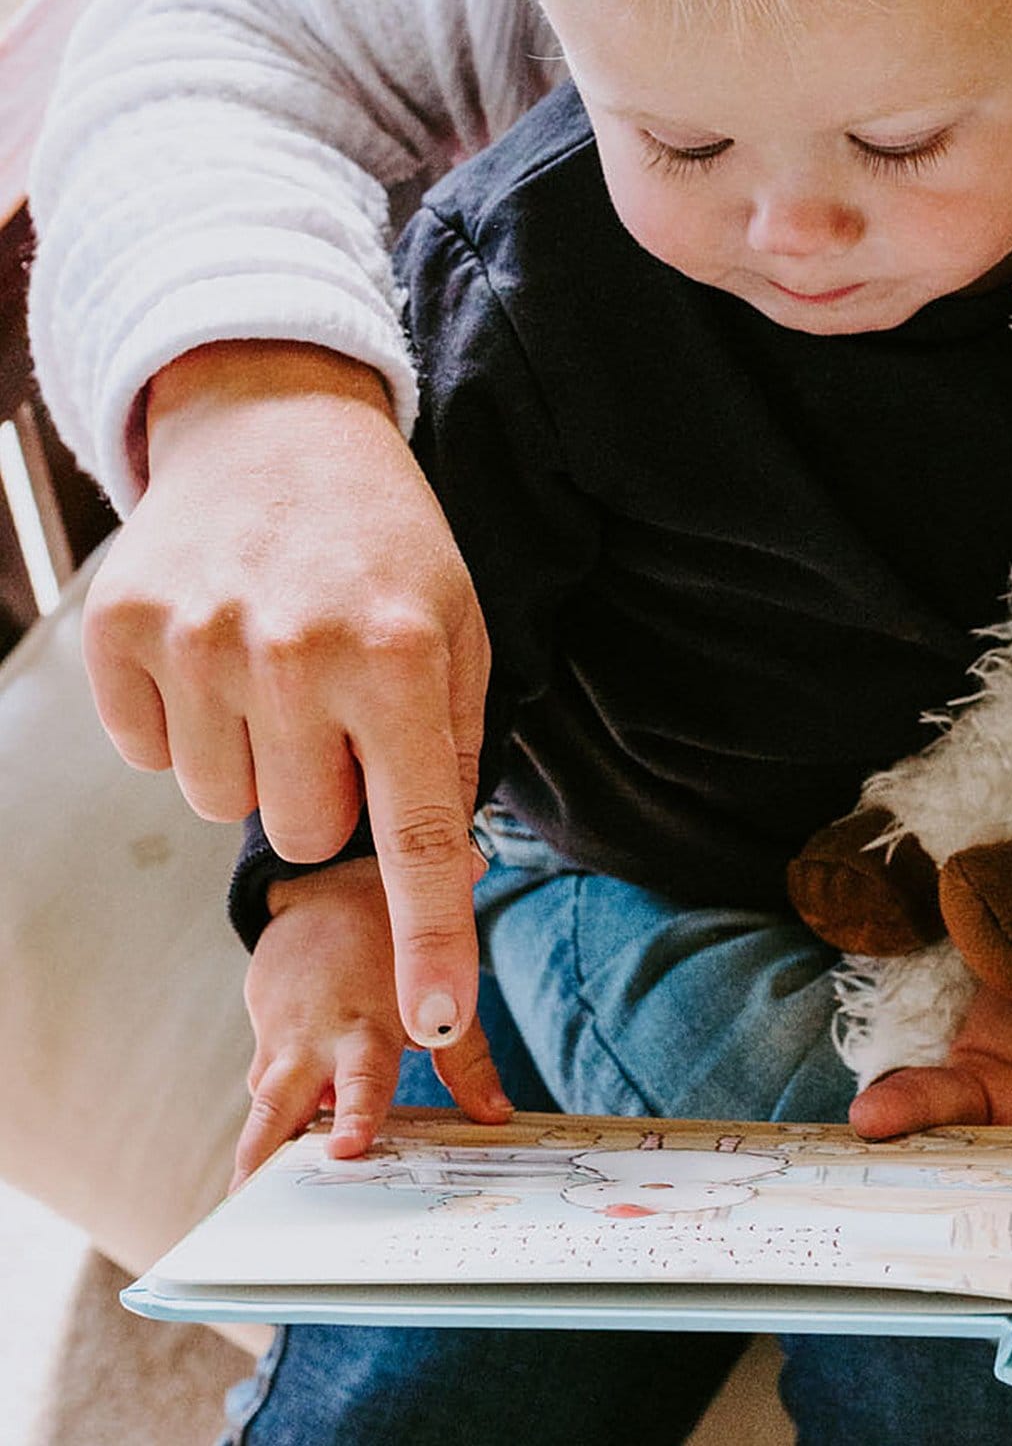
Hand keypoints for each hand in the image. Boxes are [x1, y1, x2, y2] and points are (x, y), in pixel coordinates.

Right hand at [83, 339, 489, 1047]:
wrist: (275, 425)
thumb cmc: (382, 543)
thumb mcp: (456, 626)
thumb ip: (452, 748)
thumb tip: (443, 874)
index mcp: (396, 654)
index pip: (415, 831)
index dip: (429, 937)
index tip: (436, 1022)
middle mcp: (293, 654)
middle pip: (305, 829)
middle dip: (328, 788)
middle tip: (336, 702)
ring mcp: (195, 642)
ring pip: (222, 804)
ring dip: (254, 759)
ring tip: (275, 666)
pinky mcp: (119, 632)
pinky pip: (151, 757)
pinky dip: (185, 724)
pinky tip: (216, 651)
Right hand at [233, 859, 511, 1188]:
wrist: (329, 892)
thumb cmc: (394, 948)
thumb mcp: (437, 996)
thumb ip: (465, 1058)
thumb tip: (496, 1116)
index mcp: (367, 1028)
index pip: (364, 1077)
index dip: (356, 1112)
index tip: (347, 1148)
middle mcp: (316, 1038)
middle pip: (281, 1104)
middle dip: (262, 1156)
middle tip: (248, 1206)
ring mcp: (280, 1037)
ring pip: (262, 1102)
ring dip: (253, 1151)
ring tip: (242, 1205)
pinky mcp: (261, 1033)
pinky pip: (262, 1083)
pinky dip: (265, 1120)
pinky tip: (262, 1164)